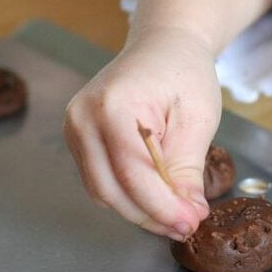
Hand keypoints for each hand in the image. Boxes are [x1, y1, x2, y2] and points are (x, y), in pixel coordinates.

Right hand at [64, 27, 219, 239]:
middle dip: (151, 216)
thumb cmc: (184, 73)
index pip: (133, 174)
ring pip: (102, 192)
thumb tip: (186, 216)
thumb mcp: (197, 120)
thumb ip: (187, 171)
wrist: (163, 45)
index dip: (163, 208)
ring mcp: (74, 129)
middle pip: (110, 190)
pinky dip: (128, 198)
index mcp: (113, 106)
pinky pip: (100, 182)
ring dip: (139, 212)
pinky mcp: (78, 140)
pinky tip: (156, 199)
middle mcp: (82, 118)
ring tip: (175, 215)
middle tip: (186, 226)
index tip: (191, 223)